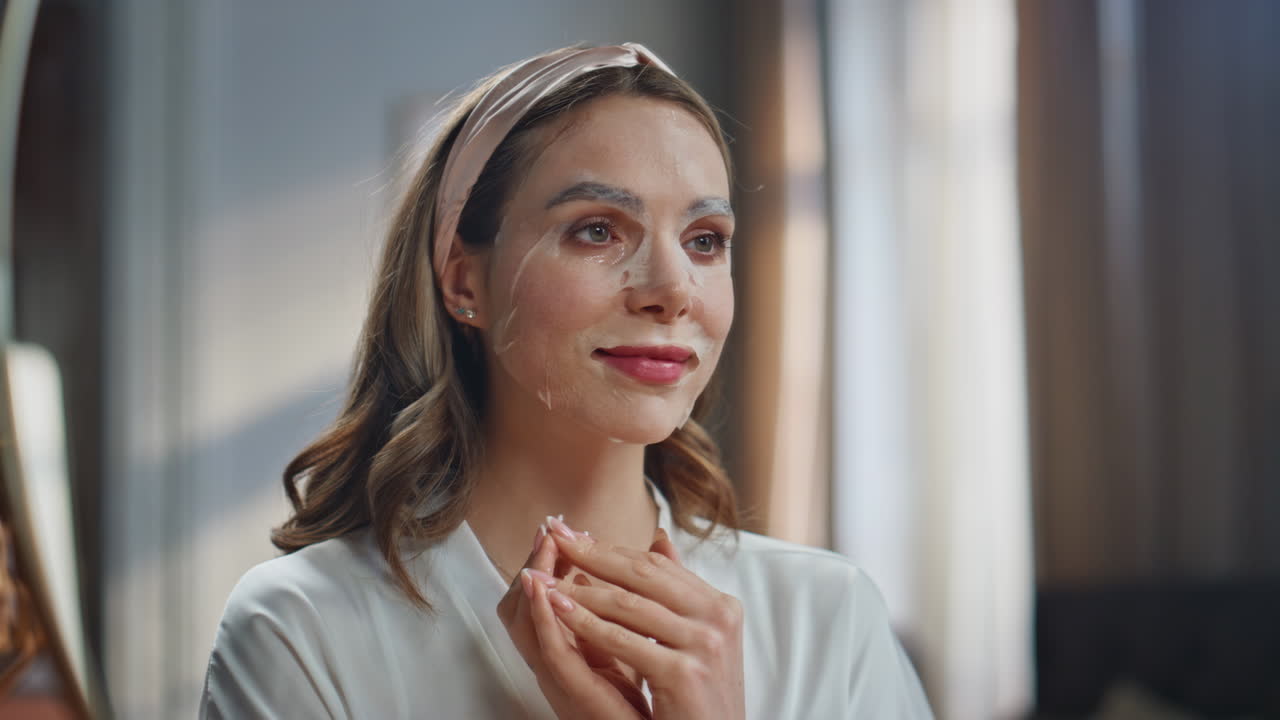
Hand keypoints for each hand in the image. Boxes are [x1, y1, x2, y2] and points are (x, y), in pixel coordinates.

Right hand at [497, 525, 650, 717]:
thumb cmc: (641, 699)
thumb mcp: (636, 641)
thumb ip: (633, 601)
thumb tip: (655, 546)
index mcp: (572, 648)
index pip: (549, 598)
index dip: (552, 563)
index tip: (567, 530)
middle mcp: (560, 661)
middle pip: (526, 606)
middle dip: (536, 564)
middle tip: (549, 530)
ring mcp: (562, 678)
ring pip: (526, 625)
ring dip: (532, 583)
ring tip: (543, 548)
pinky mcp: (575, 692)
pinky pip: (550, 652)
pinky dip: (542, 620)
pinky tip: (547, 593)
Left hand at [525, 517, 745, 719]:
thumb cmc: (699, 698)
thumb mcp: (694, 637)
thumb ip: (676, 591)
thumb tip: (658, 537)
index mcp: (721, 605)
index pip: (657, 566)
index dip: (612, 549)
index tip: (575, 536)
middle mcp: (718, 618)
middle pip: (642, 576)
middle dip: (592, 555)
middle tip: (555, 537)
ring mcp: (704, 644)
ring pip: (627, 605)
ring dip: (580, 588)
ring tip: (546, 577)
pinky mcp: (682, 672)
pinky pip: (621, 640)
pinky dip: (585, 623)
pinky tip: (558, 610)